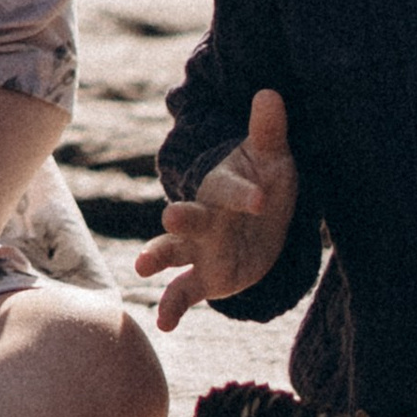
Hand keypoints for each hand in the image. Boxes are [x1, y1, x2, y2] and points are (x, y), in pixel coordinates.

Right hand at [134, 89, 296, 328]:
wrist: (260, 219)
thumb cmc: (265, 182)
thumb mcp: (273, 158)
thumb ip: (267, 130)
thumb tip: (269, 92)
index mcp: (221, 188)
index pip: (229, 189)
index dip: (244, 193)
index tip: (261, 199)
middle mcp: (203, 218)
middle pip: (189, 217)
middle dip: (182, 218)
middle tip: (171, 216)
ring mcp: (200, 249)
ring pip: (173, 252)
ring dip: (159, 257)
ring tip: (143, 267)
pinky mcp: (205, 277)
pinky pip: (183, 292)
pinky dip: (172, 307)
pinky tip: (163, 324)